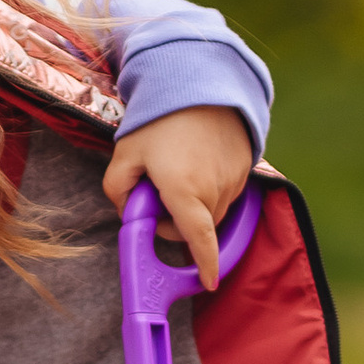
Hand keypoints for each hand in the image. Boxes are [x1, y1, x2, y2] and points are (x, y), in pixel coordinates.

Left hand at [102, 106, 253, 290]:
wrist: (200, 81)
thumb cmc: (159, 118)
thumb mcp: (125, 152)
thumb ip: (117, 189)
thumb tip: (127, 213)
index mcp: (184, 190)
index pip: (198, 239)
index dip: (204, 264)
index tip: (208, 282)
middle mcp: (214, 189)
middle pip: (196, 226)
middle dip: (174, 219)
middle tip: (155, 188)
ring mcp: (234, 179)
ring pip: (211, 209)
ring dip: (193, 202)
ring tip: (177, 165)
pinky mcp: (246, 167)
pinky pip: (225, 191)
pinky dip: (208, 186)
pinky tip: (195, 159)